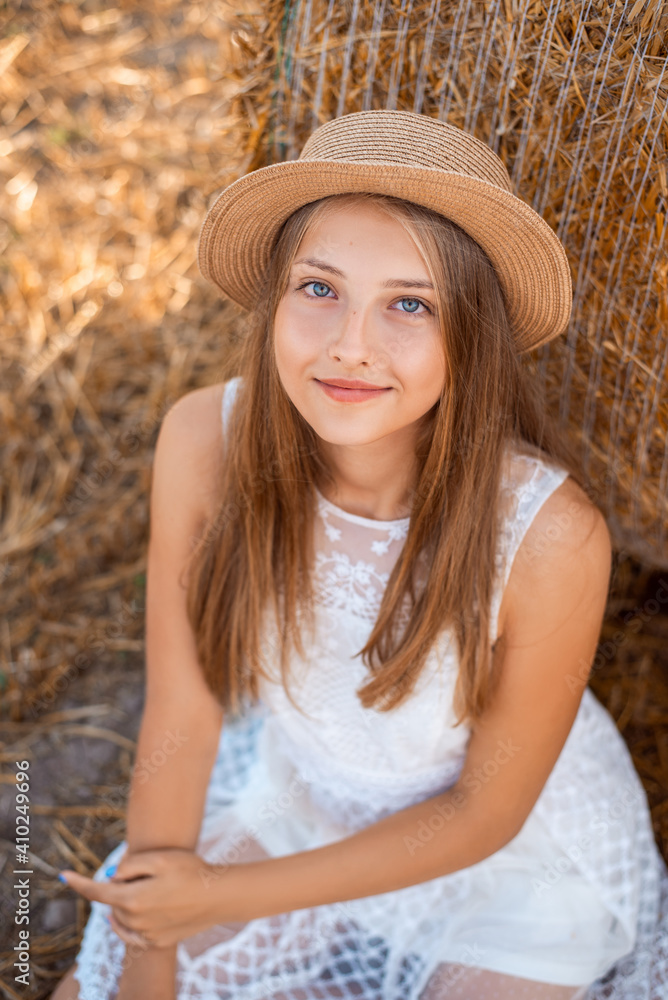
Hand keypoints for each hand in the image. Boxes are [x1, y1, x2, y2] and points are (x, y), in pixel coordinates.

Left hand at [60, 848, 228, 948]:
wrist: (219, 896)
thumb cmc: (192, 870)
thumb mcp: (160, 857)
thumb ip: (130, 865)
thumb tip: (113, 877)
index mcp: (133, 899)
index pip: (97, 892)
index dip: (79, 883)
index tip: (64, 876)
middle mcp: (135, 921)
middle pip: (114, 901)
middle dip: (121, 885)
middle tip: (149, 871)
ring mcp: (146, 934)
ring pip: (123, 916)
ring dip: (127, 902)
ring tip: (153, 887)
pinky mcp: (157, 942)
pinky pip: (133, 932)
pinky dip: (131, 921)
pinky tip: (139, 912)